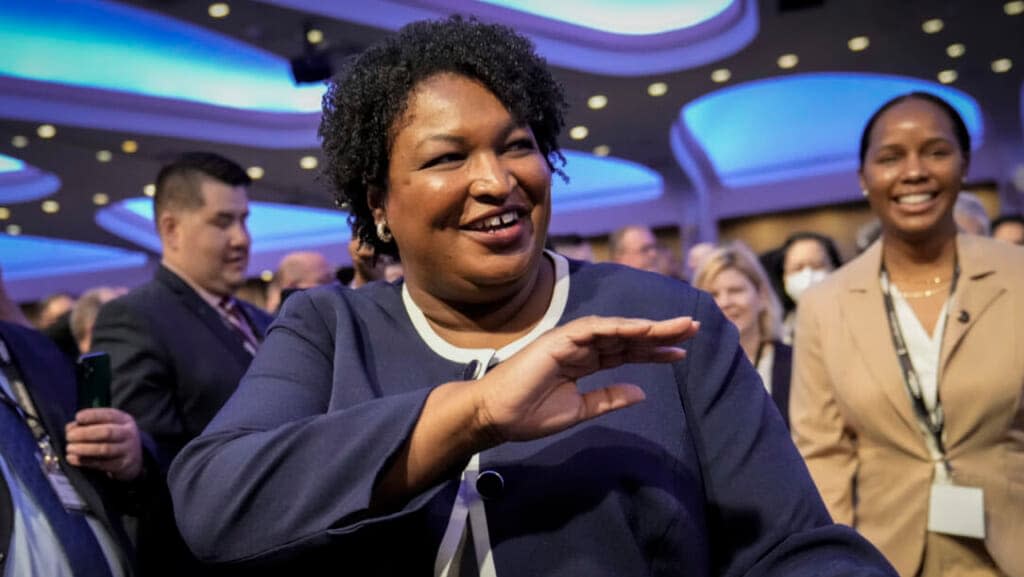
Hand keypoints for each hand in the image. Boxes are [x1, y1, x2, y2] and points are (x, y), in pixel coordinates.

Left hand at [65, 408, 142, 481]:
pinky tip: (72, 459)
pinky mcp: (122, 465)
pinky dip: (85, 461)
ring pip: (104, 449)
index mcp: (124, 420)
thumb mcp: (107, 426)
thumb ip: (89, 424)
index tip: (77, 417)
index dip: (93, 416)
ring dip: (83, 449)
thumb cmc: (114, 439)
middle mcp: (129, 434)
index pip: (109, 415)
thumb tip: (70, 428)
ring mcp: (127, 450)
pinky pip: (102, 464)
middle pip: (107, 432)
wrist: (134, 460)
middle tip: (69, 437)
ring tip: (69, 448)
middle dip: (85, 434)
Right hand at [474, 315, 697, 443]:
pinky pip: (594, 329)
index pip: (625, 352)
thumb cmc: (529, 414)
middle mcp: (579, 346)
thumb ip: (608, 398)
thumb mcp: (579, 410)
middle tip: (693, 328)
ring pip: (616, 328)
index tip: (681, 353)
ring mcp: (569, 340)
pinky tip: (643, 329)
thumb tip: (642, 392)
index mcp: (583, 362)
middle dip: (659, 333)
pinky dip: (619, 327)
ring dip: (647, 327)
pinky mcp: (558, 340)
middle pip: (626, 336)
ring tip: (678, 327)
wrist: (496, 417)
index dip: (653, 352)